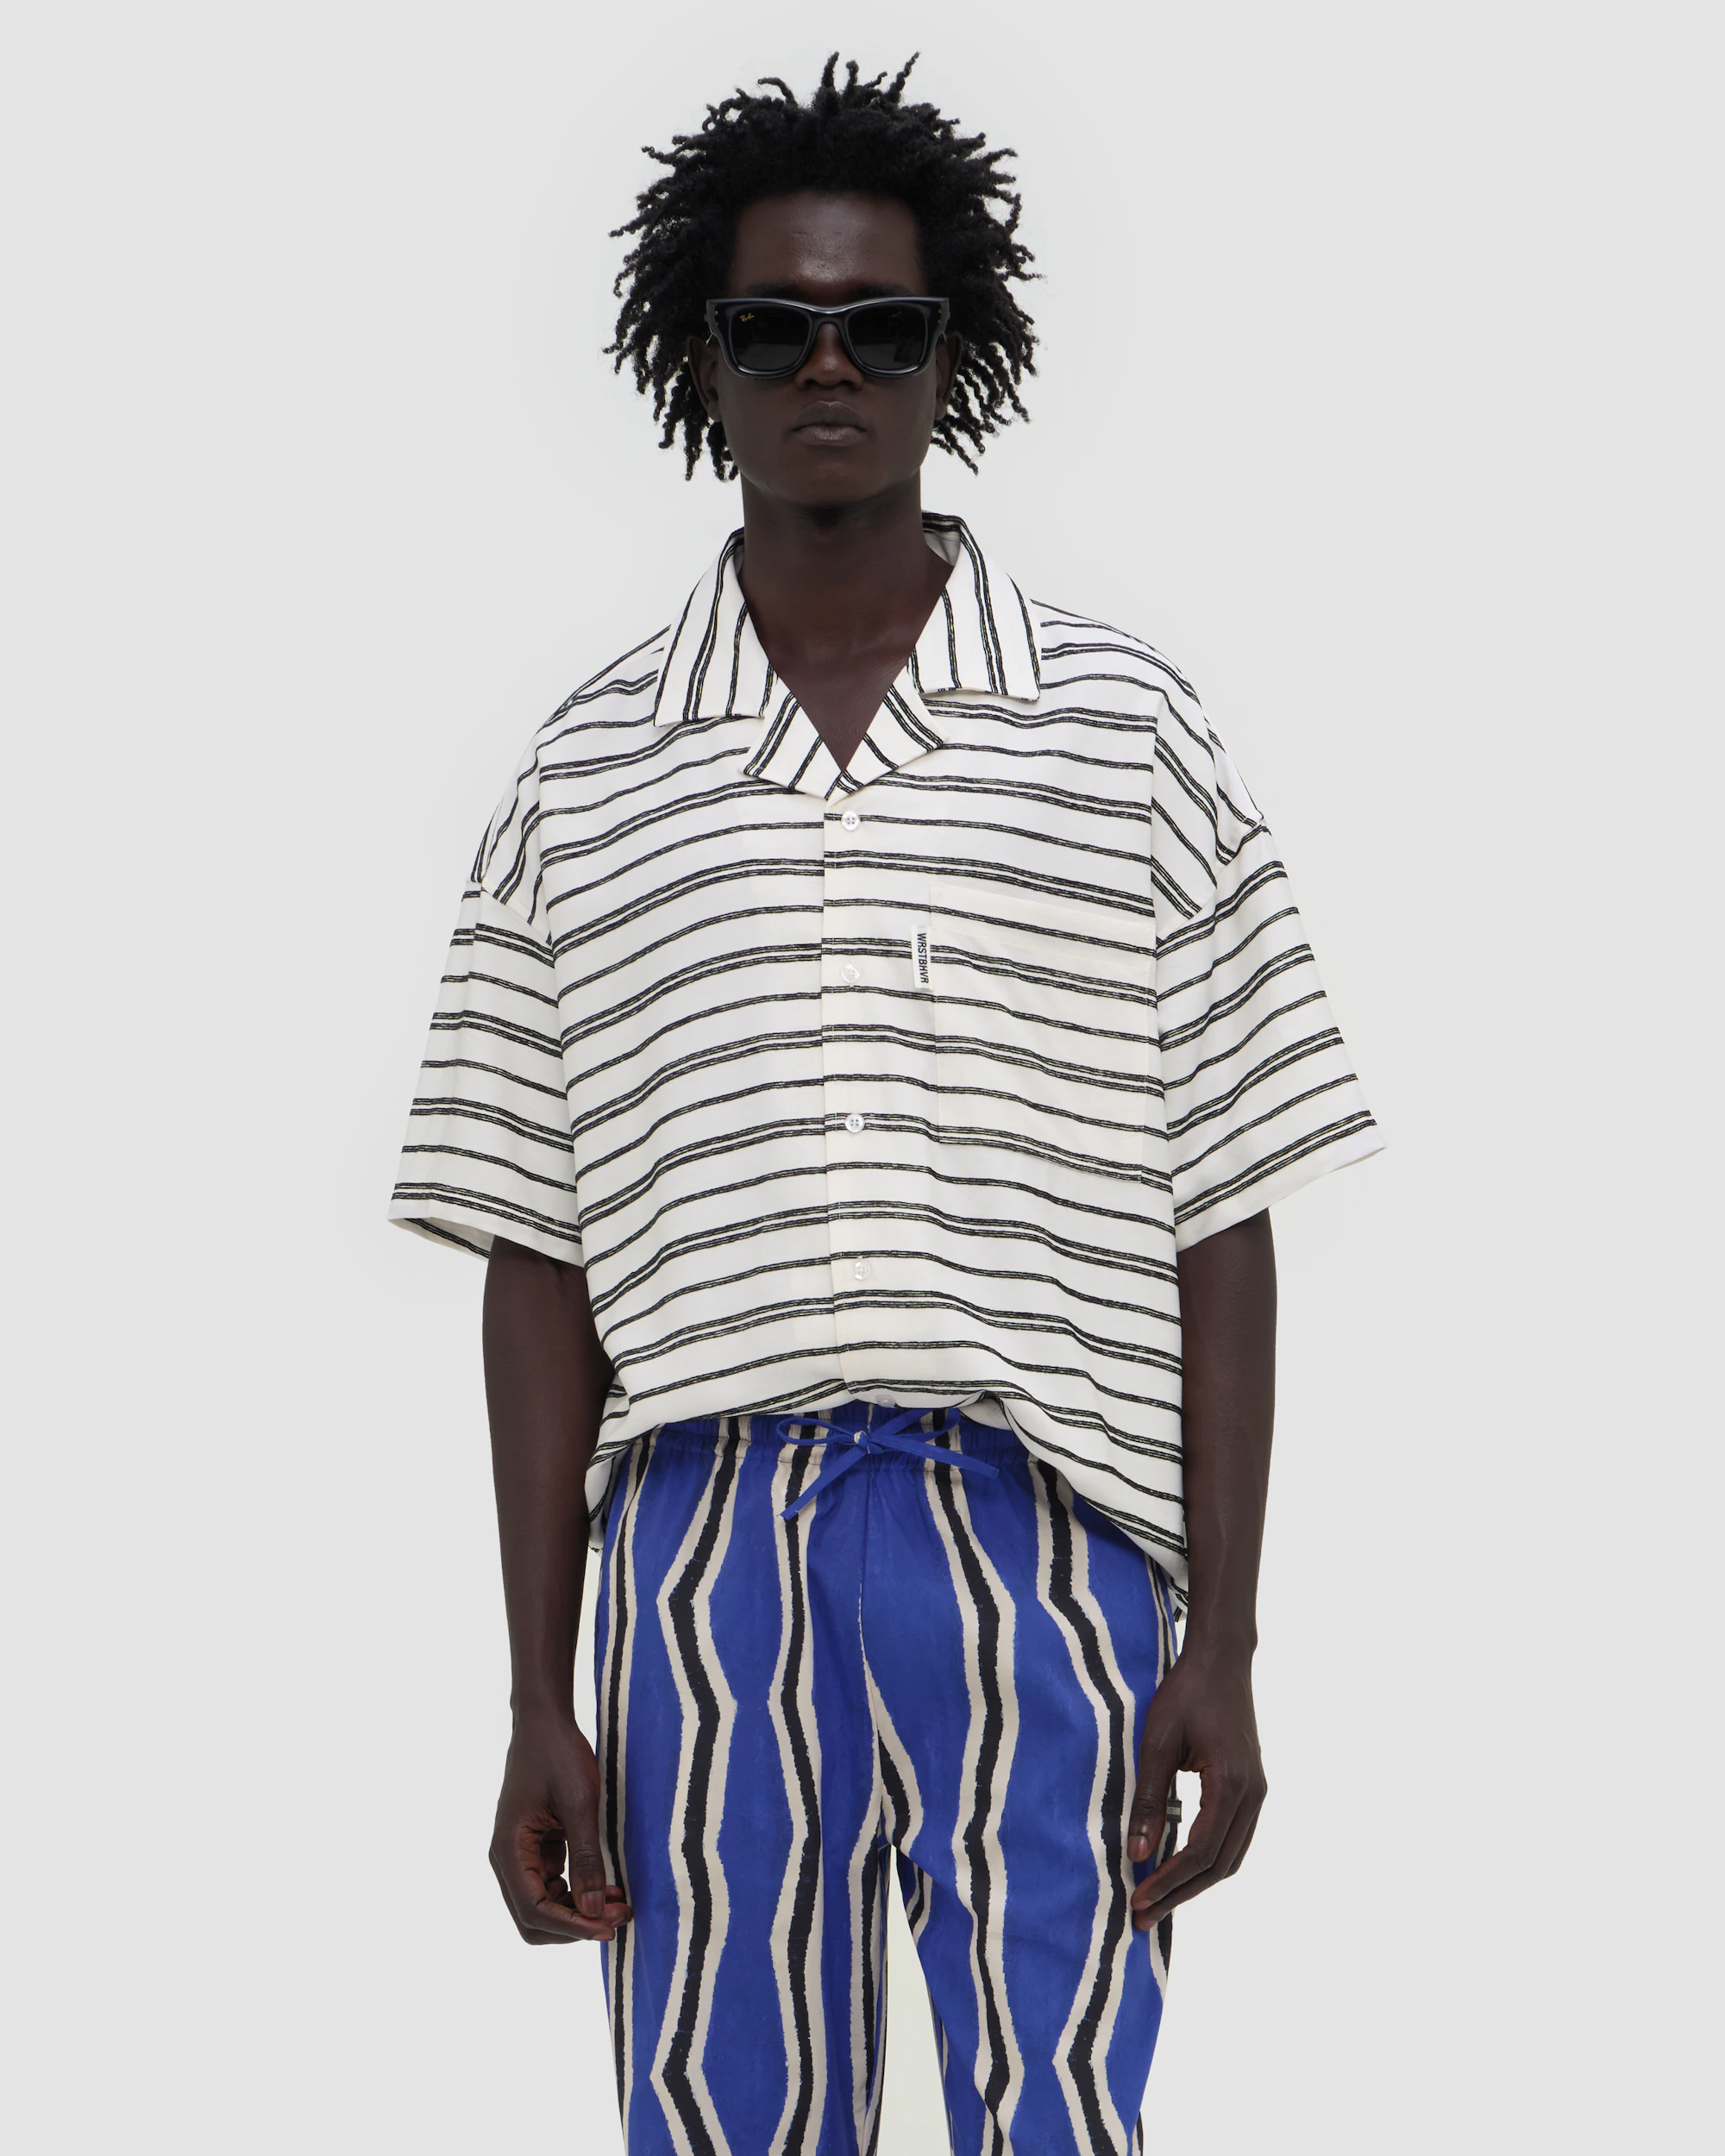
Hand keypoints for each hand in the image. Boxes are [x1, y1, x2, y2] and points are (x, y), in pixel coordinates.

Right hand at [489, 1712, 630, 1944]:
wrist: (545, 1722)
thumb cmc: (559, 1755)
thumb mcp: (579, 1804)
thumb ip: (586, 1858)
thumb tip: (594, 1911)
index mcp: (509, 1850)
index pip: (533, 1910)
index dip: (571, 1926)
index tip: (608, 1926)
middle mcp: (508, 1859)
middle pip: (534, 1919)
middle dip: (575, 1925)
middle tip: (619, 1917)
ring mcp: (520, 1855)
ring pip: (544, 1906)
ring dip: (579, 1912)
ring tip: (620, 1903)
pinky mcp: (536, 1849)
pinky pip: (553, 1886)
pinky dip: (578, 1894)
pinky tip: (608, 1887)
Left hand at [1127, 1644, 1266, 1930]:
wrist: (1222, 1659)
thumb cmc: (1186, 1692)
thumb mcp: (1156, 1741)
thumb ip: (1149, 1799)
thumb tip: (1137, 1853)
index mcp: (1231, 1784)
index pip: (1201, 1851)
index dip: (1169, 1882)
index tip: (1138, 1900)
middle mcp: (1252, 1795)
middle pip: (1220, 1866)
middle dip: (1180, 1894)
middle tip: (1142, 1918)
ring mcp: (1256, 1793)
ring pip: (1230, 1858)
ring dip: (1194, 1884)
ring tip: (1157, 1901)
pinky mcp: (1250, 1788)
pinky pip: (1233, 1839)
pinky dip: (1206, 1862)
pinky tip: (1178, 1869)